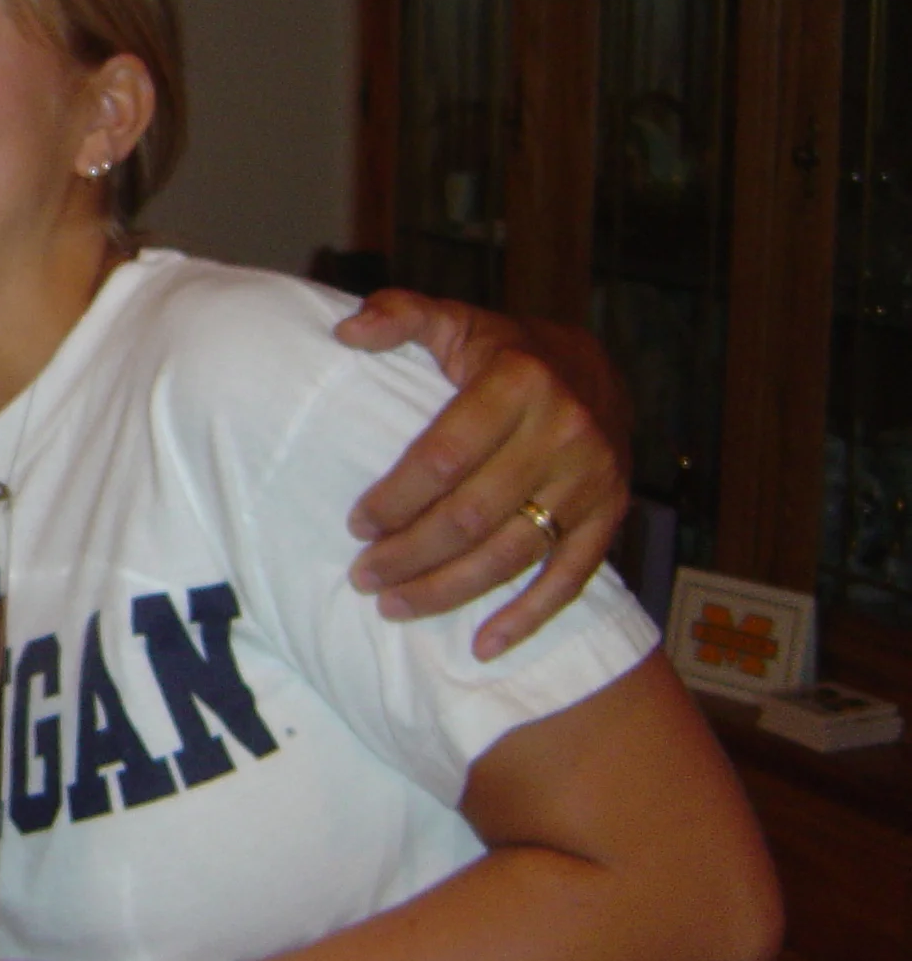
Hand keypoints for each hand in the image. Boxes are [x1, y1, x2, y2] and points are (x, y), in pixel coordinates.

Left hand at [334, 291, 630, 659]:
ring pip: (511, 553)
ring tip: (395, 607)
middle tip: (363, 577)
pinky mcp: (612, 516)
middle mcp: (563, 432)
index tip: (357, 523)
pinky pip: (570, 578)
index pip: (443, 457)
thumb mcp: (454, 320)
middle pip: (471, 515)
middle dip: (409, 554)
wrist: (596, 370)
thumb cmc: (503, 352)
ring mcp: (592, 480)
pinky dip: (528, 617)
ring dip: (448, 590)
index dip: (395, 498)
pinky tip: (484, 645)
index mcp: (518, 382)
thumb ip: (399, 315)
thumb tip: (347, 333)